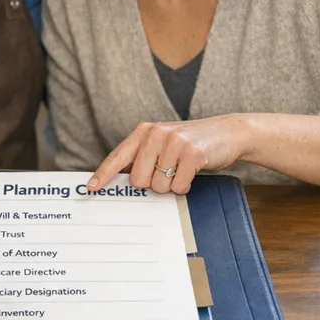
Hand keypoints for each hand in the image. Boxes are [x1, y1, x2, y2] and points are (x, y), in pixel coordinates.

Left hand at [88, 115, 244, 193]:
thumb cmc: (190, 143)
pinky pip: (179, 186)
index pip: (118, 156)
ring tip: (181, 170)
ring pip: (159, 186)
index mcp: (144, 132)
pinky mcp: (192, 153)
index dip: (104, 174)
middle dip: (152, 184)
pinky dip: (185, 186)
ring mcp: (174, 142)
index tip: (92, 188)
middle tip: (167, 173)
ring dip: (171, 186)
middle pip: (139, 180)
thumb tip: (122, 181)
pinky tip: (191, 172)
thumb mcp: (162, 143)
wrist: (227, 132)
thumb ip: (142, 157)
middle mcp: (156, 134)